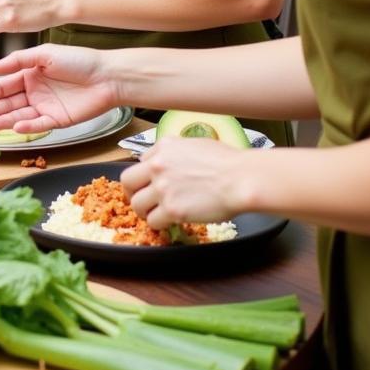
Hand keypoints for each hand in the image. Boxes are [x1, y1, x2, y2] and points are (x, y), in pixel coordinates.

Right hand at [0, 45, 118, 133]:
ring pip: (19, 116)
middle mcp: (35, 92)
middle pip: (7, 103)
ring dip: (3, 121)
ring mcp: (45, 107)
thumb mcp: (44, 54)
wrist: (108, 76)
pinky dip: (26, 126)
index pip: (3, 86)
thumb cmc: (79, 60)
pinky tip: (14, 126)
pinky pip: (38, 125)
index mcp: (30, 75)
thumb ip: (16, 61)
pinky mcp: (58, 120)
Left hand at [120, 136, 251, 229]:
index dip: (145, 175)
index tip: (150, 184)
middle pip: (128, 181)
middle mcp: (157, 164)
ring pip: (137, 204)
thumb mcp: (195, 145)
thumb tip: (173, 162)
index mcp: (163, 146)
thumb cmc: (228, 162)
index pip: (141, 162)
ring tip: (156, 215)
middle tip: (142, 201)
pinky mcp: (172, 209)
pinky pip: (153, 221)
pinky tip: (169, 224)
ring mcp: (162, 187)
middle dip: (132, 193)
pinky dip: (159, 225)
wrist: (241, 179)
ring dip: (145, 212)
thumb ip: (177, 153)